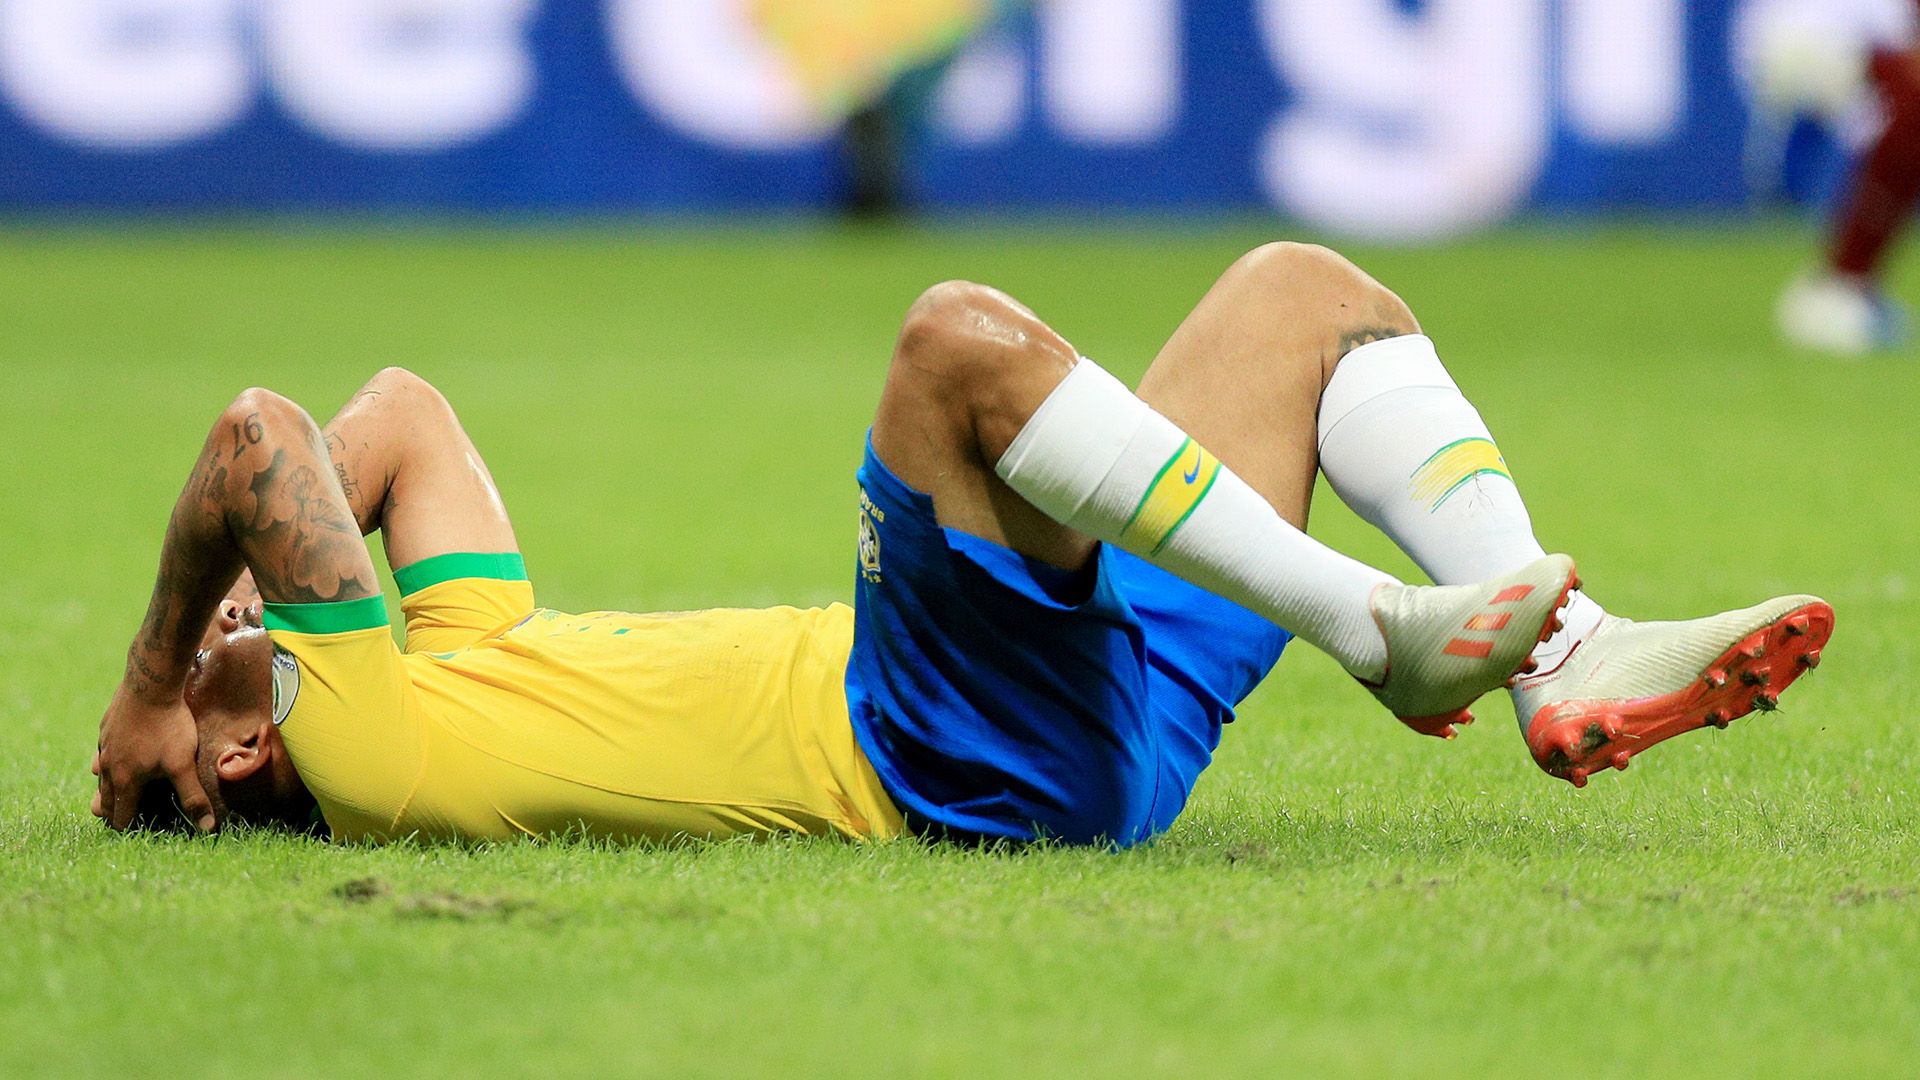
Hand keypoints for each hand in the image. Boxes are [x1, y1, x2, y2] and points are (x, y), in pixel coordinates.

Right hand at [94, 682, 215, 832]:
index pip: (120, 816)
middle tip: (119, 819)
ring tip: (112, 794)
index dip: (128, 827)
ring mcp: (104, 745)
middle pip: (105, 798)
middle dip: (112, 810)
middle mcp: (108, 766)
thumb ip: (192, 796)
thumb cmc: (168, 727)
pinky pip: (103, 750)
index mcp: (125, 781)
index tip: (136, 833)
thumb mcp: (182, 764)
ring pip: (101, 774)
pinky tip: (113, 755)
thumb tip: (206, 827)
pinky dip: (107, 760)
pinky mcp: (107, 726)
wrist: (150, 685)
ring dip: (107, 786)